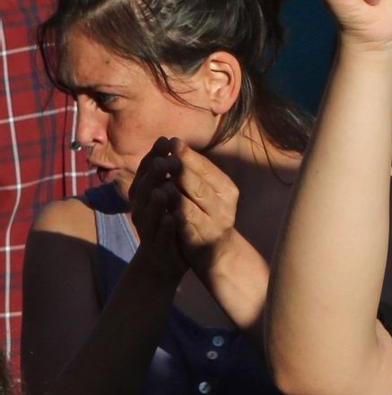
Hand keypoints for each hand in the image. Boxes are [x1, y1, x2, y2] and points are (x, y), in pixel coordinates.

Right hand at [128, 137, 188, 283]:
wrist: (164, 260)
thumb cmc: (167, 220)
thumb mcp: (165, 195)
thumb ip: (165, 172)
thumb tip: (169, 140)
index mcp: (144, 195)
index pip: (146, 172)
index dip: (154, 156)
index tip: (165, 139)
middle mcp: (141, 210)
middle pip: (144, 190)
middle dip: (153, 175)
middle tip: (163, 160)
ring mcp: (148, 229)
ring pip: (149, 214)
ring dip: (156, 201)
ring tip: (164, 189)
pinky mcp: (158, 248)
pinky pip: (160, 237)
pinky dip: (165, 227)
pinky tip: (171, 219)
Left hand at [156, 141, 240, 271]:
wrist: (218, 253)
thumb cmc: (207, 215)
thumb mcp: (209, 193)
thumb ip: (196, 173)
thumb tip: (174, 143)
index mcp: (226, 189)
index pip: (206, 168)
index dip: (189, 156)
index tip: (172, 141)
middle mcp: (223, 204)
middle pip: (199, 184)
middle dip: (181, 171)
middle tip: (163, 158)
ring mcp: (214, 223)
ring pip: (193, 206)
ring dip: (177, 195)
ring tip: (162, 184)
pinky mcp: (201, 239)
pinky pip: (188, 227)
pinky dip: (178, 219)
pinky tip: (167, 212)